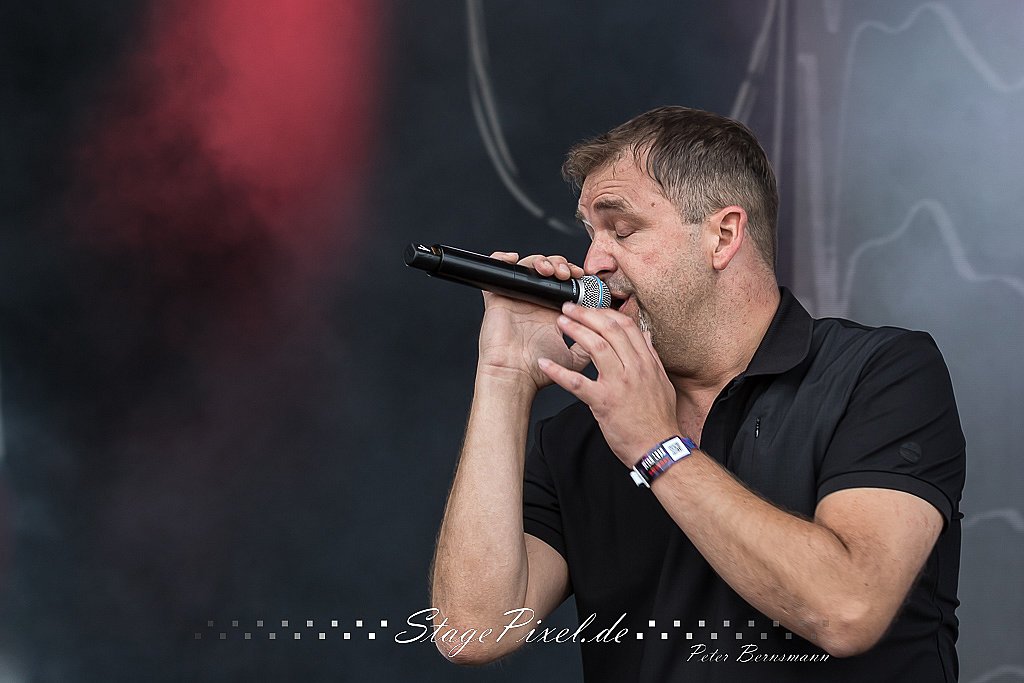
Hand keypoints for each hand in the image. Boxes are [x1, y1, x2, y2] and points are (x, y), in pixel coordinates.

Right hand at [477, 252, 591, 390]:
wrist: (514, 375)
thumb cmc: (538, 371)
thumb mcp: (574, 357)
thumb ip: (589, 344)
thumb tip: (606, 333)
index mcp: (551, 313)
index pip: (564, 283)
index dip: (573, 274)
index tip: (582, 276)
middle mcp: (534, 303)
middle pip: (548, 271)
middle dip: (560, 265)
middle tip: (568, 273)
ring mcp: (516, 298)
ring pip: (528, 267)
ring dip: (542, 261)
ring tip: (551, 270)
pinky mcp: (498, 297)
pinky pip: (497, 270)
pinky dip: (503, 259)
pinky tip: (515, 260)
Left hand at [538, 302, 677, 466]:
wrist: (658, 447)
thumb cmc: (659, 419)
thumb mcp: (662, 382)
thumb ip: (652, 357)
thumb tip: (645, 336)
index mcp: (646, 362)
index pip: (626, 326)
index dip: (605, 312)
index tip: (591, 308)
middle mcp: (633, 368)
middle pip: (608, 330)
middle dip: (586, 314)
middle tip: (569, 309)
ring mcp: (618, 384)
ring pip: (595, 347)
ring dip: (575, 331)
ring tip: (560, 323)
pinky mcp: (603, 402)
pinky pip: (576, 383)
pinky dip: (558, 371)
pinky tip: (545, 364)